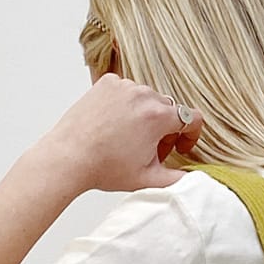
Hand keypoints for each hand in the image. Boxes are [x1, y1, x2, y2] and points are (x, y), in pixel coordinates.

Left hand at [44, 73, 204, 192]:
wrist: (67, 157)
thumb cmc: (104, 168)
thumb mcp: (148, 179)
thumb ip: (178, 179)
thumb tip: (195, 179)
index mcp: (159, 116)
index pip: (192, 118)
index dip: (190, 136)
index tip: (178, 147)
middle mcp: (144, 95)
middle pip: (168, 109)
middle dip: (165, 129)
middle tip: (149, 149)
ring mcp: (124, 86)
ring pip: (147, 98)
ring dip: (145, 114)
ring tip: (129, 137)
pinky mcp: (107, 83)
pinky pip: (127, 90)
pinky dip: (125, 103)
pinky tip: (115, 122)